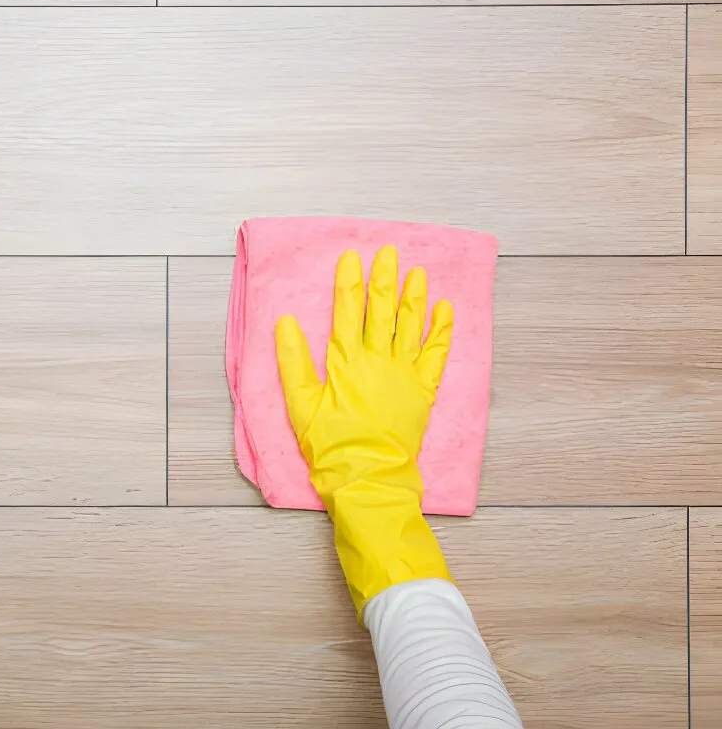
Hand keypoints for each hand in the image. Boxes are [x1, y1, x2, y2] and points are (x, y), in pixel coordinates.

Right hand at [275, 245, 454, 619]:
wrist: (368, 479)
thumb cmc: (330, 446)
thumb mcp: (300, 406)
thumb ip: (292, 362)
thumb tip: (286, 323)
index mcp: (346, 362)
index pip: (348, 311)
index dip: (349, 282)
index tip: (352, 257)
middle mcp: (378, 360)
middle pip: (382, 310)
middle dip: (384, 279)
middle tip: (389, 252)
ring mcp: (404, 374)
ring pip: (411, 326)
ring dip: (414, 297)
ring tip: (418, 271)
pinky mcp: (423, 391)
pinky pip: (437, 354)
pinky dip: (442, 331)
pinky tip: (445, 310)